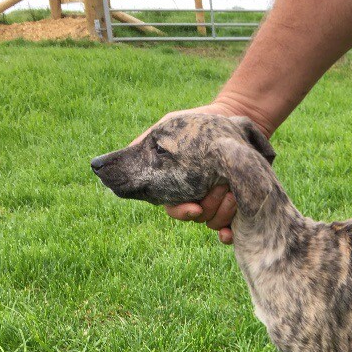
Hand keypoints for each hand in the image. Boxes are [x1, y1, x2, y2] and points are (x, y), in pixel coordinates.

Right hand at [136, 100, 270, 244]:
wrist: (230, 119)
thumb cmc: (196, 124)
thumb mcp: (169, 126)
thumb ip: (146, 143)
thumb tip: (114, 160)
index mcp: (178, 188)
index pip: (174, 209)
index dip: (182, 212)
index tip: (194, 208)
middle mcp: (197, 199)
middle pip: (199, 217)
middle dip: (210, 205)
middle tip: (222, 188)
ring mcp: (217, 204)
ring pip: (215, 221)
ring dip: (225, 211)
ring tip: (233, 190)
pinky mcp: (237, 205)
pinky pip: (233, 227)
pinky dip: (230, 232)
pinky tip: (232, 231)